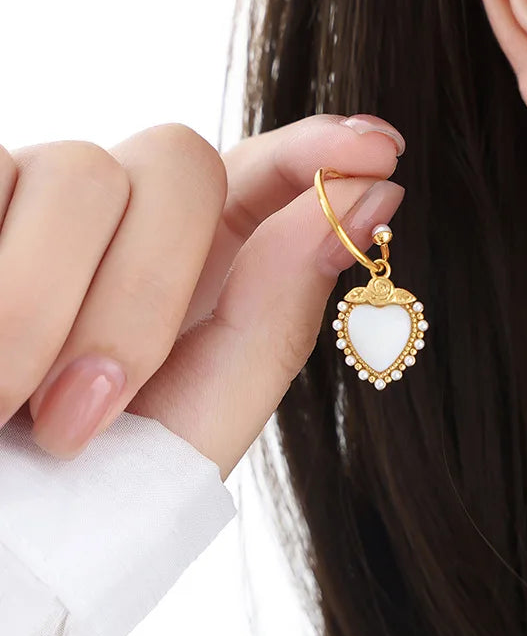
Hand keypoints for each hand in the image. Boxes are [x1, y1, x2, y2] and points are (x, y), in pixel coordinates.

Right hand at [1, 115, 403, 476]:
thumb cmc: (98, 484)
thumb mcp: (208, 407)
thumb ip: (285, 300)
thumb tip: (376, 194)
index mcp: (196, 260)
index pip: (263, 172)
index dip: (318, 151)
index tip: (381, 151)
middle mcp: (124, 217)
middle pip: (179, 160)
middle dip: (144, 287)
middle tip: (90, 410)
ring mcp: (39, 200)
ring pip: (79, 169)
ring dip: (41, 307)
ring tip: (12, 410)